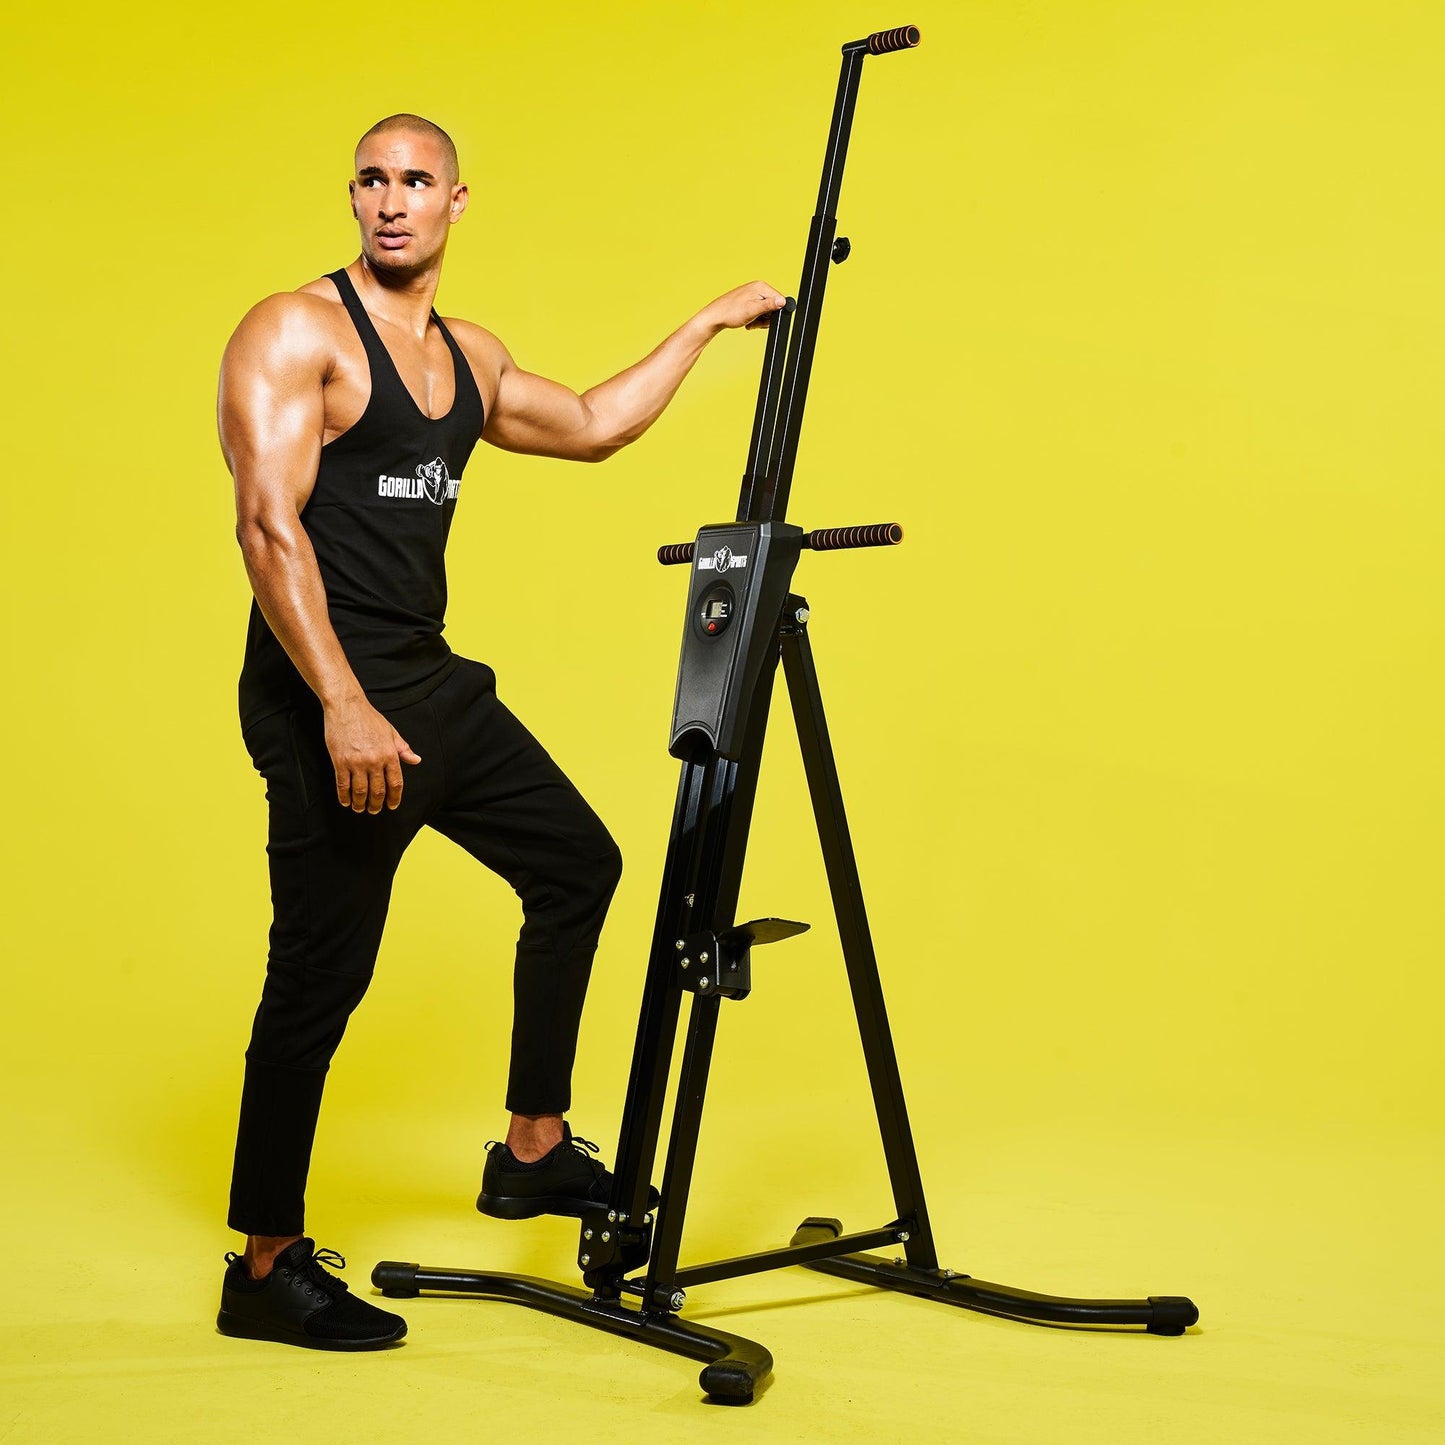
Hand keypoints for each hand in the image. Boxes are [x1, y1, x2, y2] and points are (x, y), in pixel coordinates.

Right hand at [322, 696, 421, 812]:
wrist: (347, 707)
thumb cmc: (369, 718)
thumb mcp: (391, 732)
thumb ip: (403, 749)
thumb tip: (416, 760)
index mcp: (389, 754)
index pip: (395, 783)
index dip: (394, 798)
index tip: (392, 806)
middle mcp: (375, 761)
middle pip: (378, 791)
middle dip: (376, 804)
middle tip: (374, 810)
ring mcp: (357, 762)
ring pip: (360, 792)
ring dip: (360, 804)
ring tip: (360, 808)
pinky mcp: (340, 762)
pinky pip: (343, 785)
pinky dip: (344, 796)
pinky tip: (346, 800)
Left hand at [705, 280, 788, 332]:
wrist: (715, 317)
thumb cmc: (731, 313)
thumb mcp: (753, 310)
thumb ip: (770, 305)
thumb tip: (783, 301)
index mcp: (761, 286)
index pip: (780, 301)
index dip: (774, 314)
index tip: (763, 319)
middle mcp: (758, 288)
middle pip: (773, 307)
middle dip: (765, 318)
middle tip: (754, 321)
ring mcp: (752, 294)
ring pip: (765, 311)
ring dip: (759, 320)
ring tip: (749, 321)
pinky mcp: (748, 301)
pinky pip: (758, 312)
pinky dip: (754, 319)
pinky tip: (747, 321)